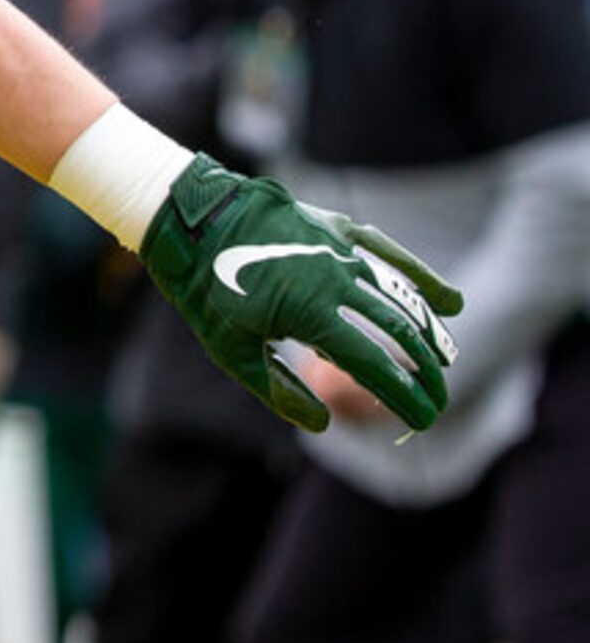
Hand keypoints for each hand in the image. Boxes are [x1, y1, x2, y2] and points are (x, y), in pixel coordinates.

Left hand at [141, 155, 460, 432]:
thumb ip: (277, 389)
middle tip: (439, 400)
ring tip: (445, 361)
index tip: (424, 420)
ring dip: (428, 332)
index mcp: (312, 314)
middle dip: (425, 371)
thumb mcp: (230, 349)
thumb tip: (323, 423)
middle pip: (398, 333)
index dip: (404, 395)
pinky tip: (450, 303)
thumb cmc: (206, 289)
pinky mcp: (338, 228)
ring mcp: (341, 251)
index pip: (374, 365)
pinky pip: (390, 253)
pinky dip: (422, 278)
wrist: (192, 219)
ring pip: (400, 297)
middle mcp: (337, 280)